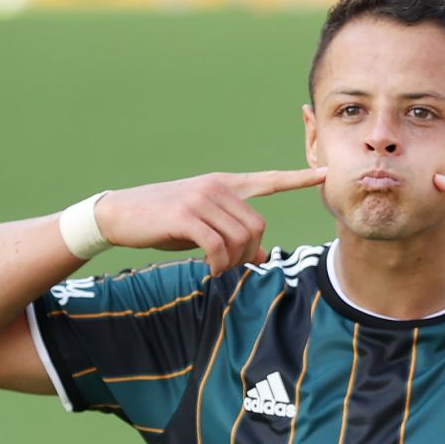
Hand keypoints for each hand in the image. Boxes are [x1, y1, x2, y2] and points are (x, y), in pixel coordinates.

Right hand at [95, 167, 326, 273]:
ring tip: (217, 268)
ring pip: (241, 238)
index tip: (326, 174)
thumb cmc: (163, 222)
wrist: (119, 214)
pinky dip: (218, 264)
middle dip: (248, 253)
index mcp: (224, 184)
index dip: (299, 179)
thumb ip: (233, 235)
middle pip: (257, 226)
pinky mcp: (186, 215)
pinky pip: (218, 246)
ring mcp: (202, 198)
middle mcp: (217, 186)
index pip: (269, 180)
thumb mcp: (202, 227)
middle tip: (230, 267)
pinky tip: (209, 270)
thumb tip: (262, 255)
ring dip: (233, 262)